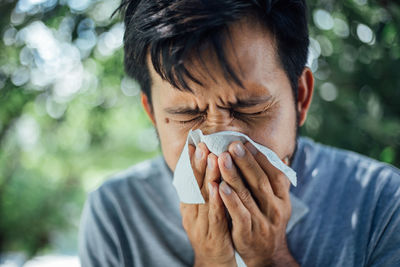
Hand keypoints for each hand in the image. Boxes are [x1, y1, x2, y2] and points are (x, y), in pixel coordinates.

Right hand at [180, 143, 236, 266]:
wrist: (215, 264)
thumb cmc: (213, 233)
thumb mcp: (205, 211)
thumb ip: (205, 191)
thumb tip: (207, 167)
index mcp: (190, 206)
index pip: (189, 181)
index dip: (191, 162)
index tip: (193, 143)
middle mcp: (192, 214)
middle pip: (194, 186)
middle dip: (198, 164)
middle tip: (202, 144)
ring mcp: (201, 226)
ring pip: (203, 198)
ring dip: (207, 177)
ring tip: (212, 158)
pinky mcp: (213, 237)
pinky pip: (215, 217)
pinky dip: (216, 201)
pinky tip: (218, 187)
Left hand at [217, 141, 297, 266]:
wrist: (266, 255)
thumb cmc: (267, 220)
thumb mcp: (278, 202)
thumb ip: (277, 180)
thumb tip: (282, 155)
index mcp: (282, 198)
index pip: (274, 173)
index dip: (260, 157)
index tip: (245, 142)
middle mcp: (275, 209)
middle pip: (260, 181)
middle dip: (245, 161)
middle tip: (232, 145)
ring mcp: (262, 222)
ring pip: (247, 195)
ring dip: (233, 176)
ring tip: (221, 159)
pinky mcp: (248, 234)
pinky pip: (239, 214)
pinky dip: (230, 200)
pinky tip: (219, 186)